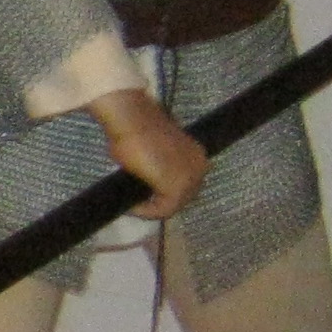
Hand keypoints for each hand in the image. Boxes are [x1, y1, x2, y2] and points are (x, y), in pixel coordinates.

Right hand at [85, 86, 205, 220]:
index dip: (164, 195)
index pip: (185, 186)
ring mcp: (190, 178)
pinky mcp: (176, 187)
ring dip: (153, 209)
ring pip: (173, 206)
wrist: (132, 119)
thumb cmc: (137, 130)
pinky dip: (147, 212)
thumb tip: (149, 179)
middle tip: (139, 205)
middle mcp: (199, 167)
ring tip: (134, 207)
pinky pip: (163, 210)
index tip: (144, 198)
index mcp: (197, 156)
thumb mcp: (154, 150)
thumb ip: (160, 165)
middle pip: (182, 198)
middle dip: (160, 204)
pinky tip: (132, 207)